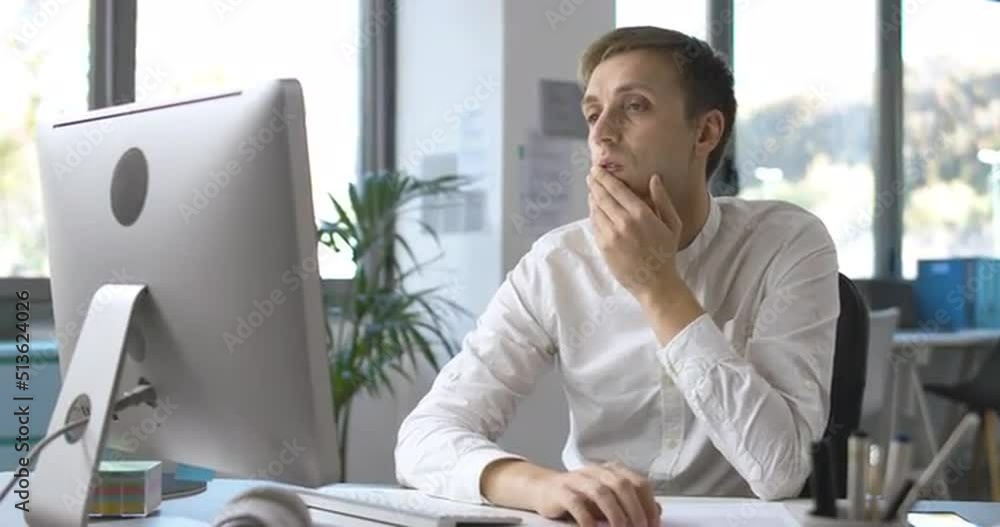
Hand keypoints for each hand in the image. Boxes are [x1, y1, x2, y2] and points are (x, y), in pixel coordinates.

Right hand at [530, 462, 660, 526]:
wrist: (544, 490)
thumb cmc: (580, 496)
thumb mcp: (610, 500)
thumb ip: (631, 503)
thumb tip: (657, 510)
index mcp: (612, 471)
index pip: (639, 482)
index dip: (649, 504)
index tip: (654, 524)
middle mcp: (596, 471)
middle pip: (622, 484)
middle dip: (635, 509)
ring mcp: (577, 479)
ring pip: (601, 491)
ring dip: (614, 514)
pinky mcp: (561, 491)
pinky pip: (576, 503)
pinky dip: (587, 519)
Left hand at [587, 167, 682, 303]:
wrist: (654, 283)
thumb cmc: (666, 252)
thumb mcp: (672, 224)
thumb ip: (663, 200)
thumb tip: (654, 178)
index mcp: (640, 214)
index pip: (616, 189)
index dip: (604, 177)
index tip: (598, 169)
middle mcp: (623, 222)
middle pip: (602, 196)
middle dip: (595, 183)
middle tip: (591, 175)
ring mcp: (610, 235)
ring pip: (596, 209)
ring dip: (592, 197)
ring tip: (592, 189)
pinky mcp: (603, 246)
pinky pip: (595, 224)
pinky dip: (593, 213)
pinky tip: (594, 208)